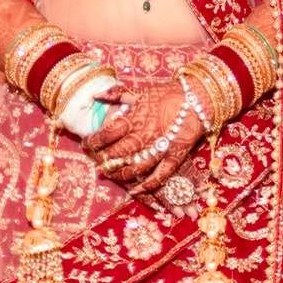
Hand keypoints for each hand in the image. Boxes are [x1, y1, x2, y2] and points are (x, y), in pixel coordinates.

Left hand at [83, 81, 203, 206]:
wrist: (195, 98)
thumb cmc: (166, 94)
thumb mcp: (140, 92)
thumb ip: (117, 94)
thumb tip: (95, 95)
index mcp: (133, 118)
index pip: (107, 133)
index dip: (95, 141)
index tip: (87, 144)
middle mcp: (144, 135)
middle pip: (119, 153)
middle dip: (105, 160)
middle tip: (97, 163)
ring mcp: (159, 148)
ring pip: (136, 167)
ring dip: (122, 174)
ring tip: (112, 175)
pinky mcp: (174, 156)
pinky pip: (159, 175)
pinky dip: (147, 185)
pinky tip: (136, 191)